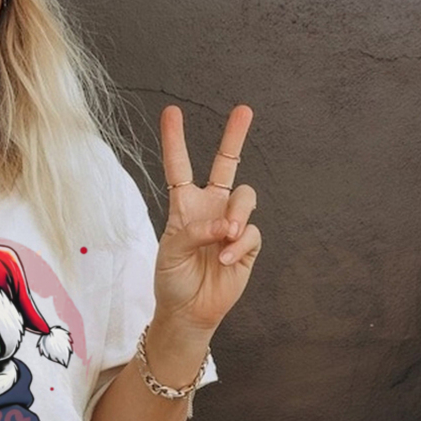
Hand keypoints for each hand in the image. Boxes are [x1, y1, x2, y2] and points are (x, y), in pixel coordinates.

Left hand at [154, 104, 261, 334]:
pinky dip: (237, 245)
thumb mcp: (170, 254)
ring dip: (237, 213)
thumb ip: (193, 232)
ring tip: (226, 233)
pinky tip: (223, 258)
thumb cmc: (172, 280)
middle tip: (244, 109)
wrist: (188, 311)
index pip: (180, 168)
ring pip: (246, 196)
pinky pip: (250, 233)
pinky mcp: (247, 244)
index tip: (171, 112)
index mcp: (185, 206)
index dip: (175, 141)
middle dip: (235, 136)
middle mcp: (211, 209)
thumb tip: (226, 224)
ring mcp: (231, 224)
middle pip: (227, 164)